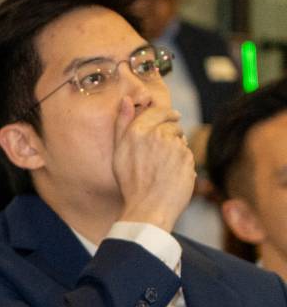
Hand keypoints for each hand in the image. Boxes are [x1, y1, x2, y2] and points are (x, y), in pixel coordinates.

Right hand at [113, 96, 195, 231]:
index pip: (158, 111)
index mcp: (137, 131)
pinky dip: (183, 161)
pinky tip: (172, 173)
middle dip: (171, 133)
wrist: (148, 207)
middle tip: (163, 150)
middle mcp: (156, 134)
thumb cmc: (130, 183)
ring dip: (176, 148)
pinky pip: (188, 153)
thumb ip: (122, 123)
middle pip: (172, 125)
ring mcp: (173, 145)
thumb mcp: (118, 151)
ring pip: (181, 140)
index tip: (172, 116)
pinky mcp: (187, 157)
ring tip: (164, 166)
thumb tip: (127, 99)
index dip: (166, 113)